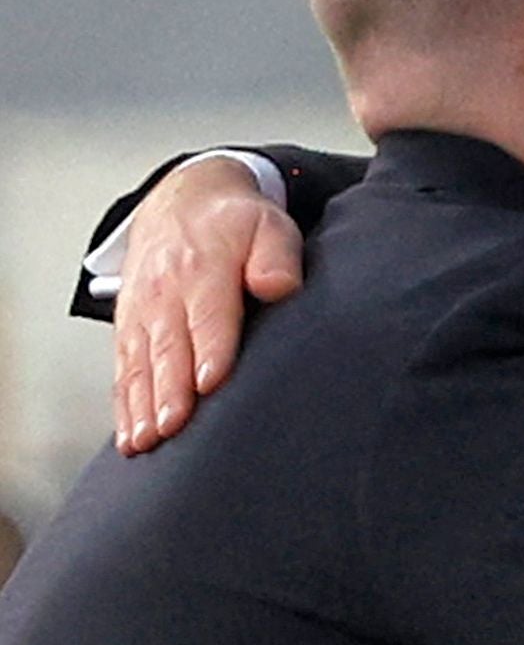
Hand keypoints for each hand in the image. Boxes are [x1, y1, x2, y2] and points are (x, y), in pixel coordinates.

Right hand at [114, 156, 304, 452]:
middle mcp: (165, 294)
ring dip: (141, 405)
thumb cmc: (236, 224)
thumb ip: (276, 255)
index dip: (208, 349)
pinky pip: (123, 370)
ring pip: (139, 364)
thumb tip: (278, 285)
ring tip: (146, 442)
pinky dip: (124, 405)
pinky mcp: (129, 328)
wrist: (182, 202)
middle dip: (168, 390)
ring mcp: (142, 313)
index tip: (209, 383)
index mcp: (202, 269)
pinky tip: (131, 437)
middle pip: (168, 347)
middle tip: (172, 427)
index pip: (207, 315)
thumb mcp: (268, 224)